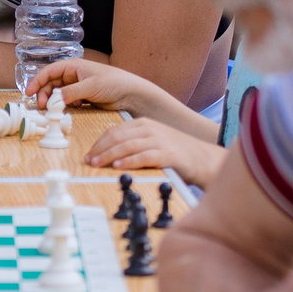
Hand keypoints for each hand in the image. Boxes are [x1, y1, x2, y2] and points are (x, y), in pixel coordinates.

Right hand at [25, 55, 141, 112]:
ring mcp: (78, 87)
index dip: (37, 81)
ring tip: (53, 110)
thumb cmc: (114, 83)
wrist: (131, 94)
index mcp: (74, 66)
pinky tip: (69, 109)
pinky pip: (67, 101)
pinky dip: (64, 106)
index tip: (29, 92)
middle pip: (51, 84)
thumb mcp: (91, 86)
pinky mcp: (83, 97)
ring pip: (58, 94)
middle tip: (42, 106)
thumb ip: (72, 92)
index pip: (50, 71)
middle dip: (45, 94)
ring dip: (54, 102)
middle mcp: (74, 75)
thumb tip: (57, 99)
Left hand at [85, 117, 223, 187]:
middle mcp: (150, 129)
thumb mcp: (153, 141)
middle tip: (88, 161)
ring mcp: (160, 140)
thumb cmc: (176, 153)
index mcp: (144, 124)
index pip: (115, 131)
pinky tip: (118, 167)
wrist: (203, 159)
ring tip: (97, 164)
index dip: (99, 143)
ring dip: (109, 155)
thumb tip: (109, 154)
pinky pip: (144, 157)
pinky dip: (129, 161)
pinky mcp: (168, 154)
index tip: (89, 154)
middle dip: (100, 149)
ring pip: (128, 146)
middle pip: (118, 137)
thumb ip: (134, 143)